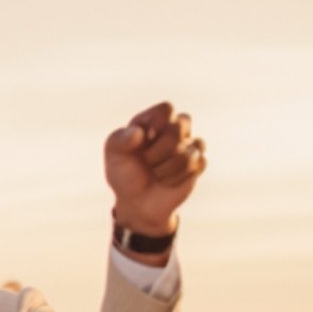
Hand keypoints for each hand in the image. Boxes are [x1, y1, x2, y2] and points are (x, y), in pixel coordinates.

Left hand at [104, 102, 206, 234]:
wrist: (137, 203)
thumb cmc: (124, 174)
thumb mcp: (114, 155)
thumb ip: (119, 139)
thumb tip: (139, 133)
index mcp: (153, 121)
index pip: (167, 108)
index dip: (158, 122)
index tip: (145, 138)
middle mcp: (174, 129)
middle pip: (180, 126)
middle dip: (159, 150)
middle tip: (147, 161)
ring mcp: (189, 146)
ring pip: (188, 150)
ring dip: (166, 168)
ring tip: (156, 173)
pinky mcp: (198, 163)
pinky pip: (196, 164)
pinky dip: (176, 178)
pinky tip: (168, 181)